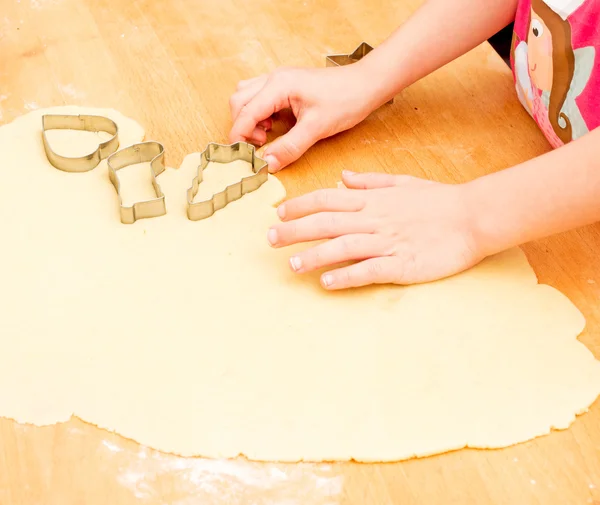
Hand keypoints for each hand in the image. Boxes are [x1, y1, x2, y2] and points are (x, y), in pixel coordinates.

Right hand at [228, 65, 379, 172]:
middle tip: (261, 145)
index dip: (239, 136)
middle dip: (243, 127)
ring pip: (246, 97)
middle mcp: (274, 78)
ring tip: (268, 135)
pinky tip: (275, 126)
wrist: (366, 84)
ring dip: (249, 118)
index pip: (245, 112)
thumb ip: (289, 147)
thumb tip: (267, 164)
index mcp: (278, 85)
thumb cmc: (346, 100)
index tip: (242, 156)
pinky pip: (259, 97)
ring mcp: (279, 80)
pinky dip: (259, 113)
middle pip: (239, 102)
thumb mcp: (316, 128)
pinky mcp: (286, 85)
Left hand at [267, 171, 483, 288]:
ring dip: (314, 255)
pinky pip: (368, 270)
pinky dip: (346, 275)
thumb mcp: (402, 182)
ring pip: (342, 247)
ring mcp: (388, 242)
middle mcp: (374, 219)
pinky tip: (327, 282)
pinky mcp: (402, 264)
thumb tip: (342, 177)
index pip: (327, 199)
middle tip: (270, 240)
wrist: (474, 216)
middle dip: (294, 231)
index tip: (279, 213)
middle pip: (326, 223)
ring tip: (292, 265)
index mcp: (373, 200)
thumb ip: (370, 181)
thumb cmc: (438, 200)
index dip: (300, 205)